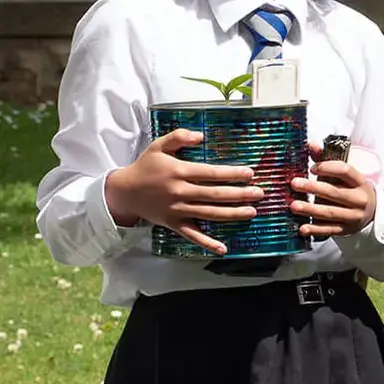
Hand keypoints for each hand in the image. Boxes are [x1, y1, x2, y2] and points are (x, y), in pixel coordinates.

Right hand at [103, 130, 259, 252]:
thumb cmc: (145, 167)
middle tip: (259, 194)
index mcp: (178, 172)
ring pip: (208, 214)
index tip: (250, 174)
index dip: (231, 174)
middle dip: (239, 195)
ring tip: (252, 212)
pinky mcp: (173, 223)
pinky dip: (207, 243)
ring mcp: (176, 210)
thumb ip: (178, 137)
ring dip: (231, 214)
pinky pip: (192, 235)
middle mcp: (179, 192)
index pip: (210, 173)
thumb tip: (200, 136)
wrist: (123, 192)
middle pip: (214, 195)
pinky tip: (223, 248)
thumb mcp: (158, 146)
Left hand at [291, 145, 376, 238]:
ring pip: (330, 213)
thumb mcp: (345, 176)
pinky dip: (315, 229)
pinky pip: (329, 230)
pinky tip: (302, 228)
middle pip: (335, 192)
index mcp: (360, 182)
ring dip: (311, 209)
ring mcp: (353, 216)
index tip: (312, 168)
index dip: (328, 168)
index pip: (346, 171)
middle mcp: (359, 199)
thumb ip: (326, 160)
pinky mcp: (346, 229)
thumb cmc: (352, 189)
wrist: (371, 212)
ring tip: (293, 205)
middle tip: (294, 184)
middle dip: (313, 188)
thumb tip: (310, 144)